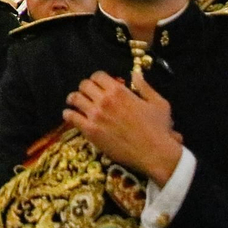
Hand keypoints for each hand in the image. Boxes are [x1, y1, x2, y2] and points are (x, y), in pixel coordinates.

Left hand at [62, 70, 182, 185]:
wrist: (154, 153)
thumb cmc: (158, 129)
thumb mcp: (158, 103)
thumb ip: (144, 87)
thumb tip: (135, 74)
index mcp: (119, 91)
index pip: (98, 76)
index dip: (96, 79)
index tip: (97, 85)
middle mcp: (104, 100)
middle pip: (84, 85)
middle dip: (84, 88)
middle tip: (85, 95)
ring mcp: (95, 115)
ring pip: (74, 98)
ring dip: (73, 99)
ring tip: (74, 103)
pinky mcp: (90, 130)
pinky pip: (71, 116)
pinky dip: (68, 114)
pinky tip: (70, 116)